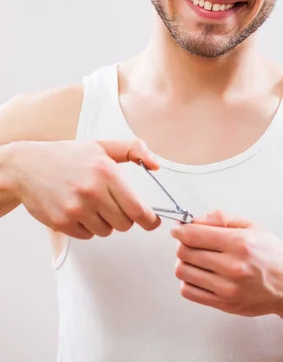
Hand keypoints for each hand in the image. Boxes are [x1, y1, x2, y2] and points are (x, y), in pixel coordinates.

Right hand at [3, 139, 160, 237]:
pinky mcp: (62, 221)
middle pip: (124, 223)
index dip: (149, 220)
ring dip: (105, 222)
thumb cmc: (68, 156)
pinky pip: (87, 235)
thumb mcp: (102, 146)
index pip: (136, 208)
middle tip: (114, 205)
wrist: (27, 166)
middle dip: (124, 217)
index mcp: (106, 171)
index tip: (152, 222)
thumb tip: (156, 164)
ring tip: (92, 204)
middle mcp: (91, 191)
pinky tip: (79, 210)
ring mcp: (75, 208)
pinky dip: (87, 227)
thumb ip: (133, 150)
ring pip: (106, 231)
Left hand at [171, 210, 282, 316]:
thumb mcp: (251, 226)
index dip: (180, 229)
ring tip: (196, 258)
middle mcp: (232, 267)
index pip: (194, 236)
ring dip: (184, 262)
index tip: (178, 228)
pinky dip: (188, 280)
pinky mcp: (224, 304)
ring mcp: (227, 288)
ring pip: (183, 272)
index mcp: (239, 243)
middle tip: (190, 242)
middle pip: (185, 252)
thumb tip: (195, 219)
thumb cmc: (272, 254)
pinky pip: (189, 292)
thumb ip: (222, 218)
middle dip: (183, 243)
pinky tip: (200, 274)